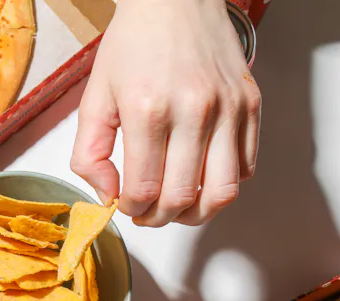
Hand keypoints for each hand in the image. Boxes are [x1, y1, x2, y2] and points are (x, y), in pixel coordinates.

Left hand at [71, 0, 261, 226]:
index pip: (144, 189)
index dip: (132, 209)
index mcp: (148, 110)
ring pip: (222, 193)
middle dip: (159, 217)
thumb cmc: (134, 44)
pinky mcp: (250, 105)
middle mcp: (194, 111)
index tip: (126, 205)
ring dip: (197, 213)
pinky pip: (245, 167)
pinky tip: (201, 176)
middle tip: (147, 212)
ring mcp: (228, 109)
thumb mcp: (94, 97)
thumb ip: (89, 153)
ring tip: (178, 207)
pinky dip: (223, 185)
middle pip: (182, 198)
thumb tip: (107, 194)